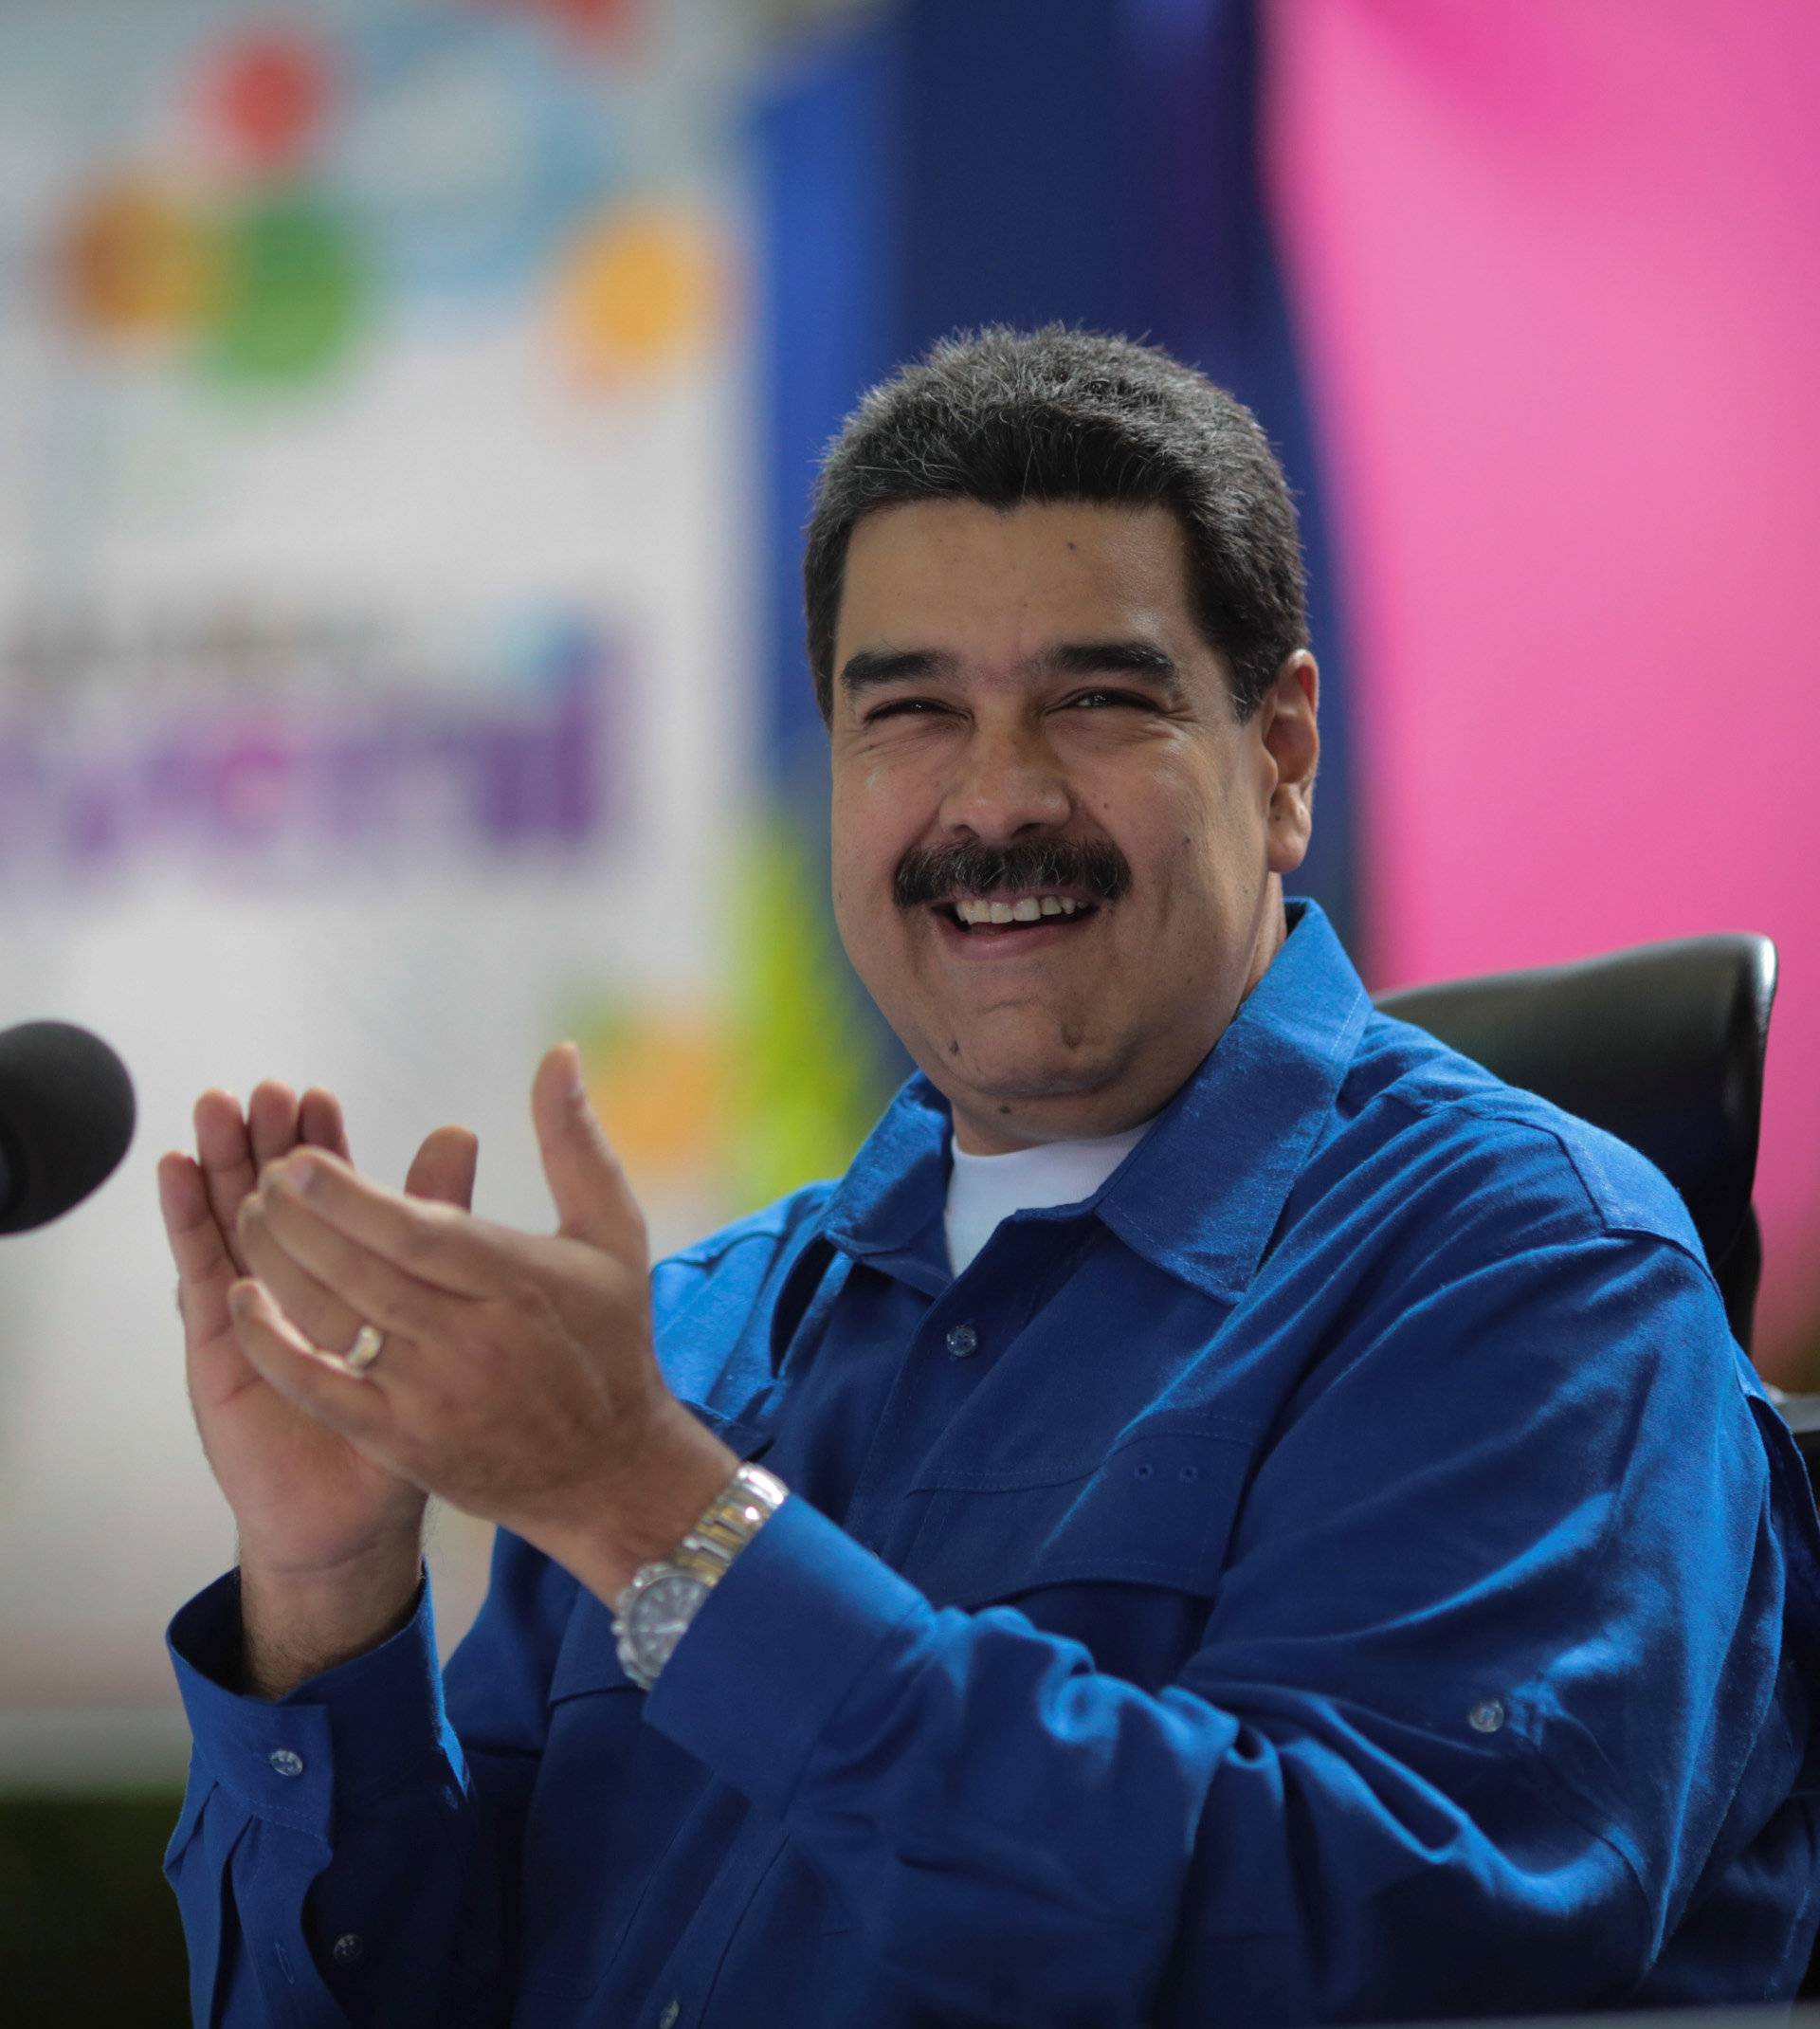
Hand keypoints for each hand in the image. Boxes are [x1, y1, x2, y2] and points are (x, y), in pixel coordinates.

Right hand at [159, 1079, 477, 1581]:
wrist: (356, 1513)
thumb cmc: (404, 1415)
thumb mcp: (437, 1319)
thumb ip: (443, 1226)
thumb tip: (460, 1133)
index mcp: (351, 1274)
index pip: (333, 1196)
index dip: (322, 1145)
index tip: (317, 1096)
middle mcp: (298, 1282)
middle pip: (274, 1196)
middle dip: (267, 1142)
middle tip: (265, 1091)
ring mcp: (254, 1310)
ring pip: (232, 1221)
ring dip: (221, 1164)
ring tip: (217, 1109)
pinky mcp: (219, 1346)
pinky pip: (201, 1275)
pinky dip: (188, 1223)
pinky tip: (177, 1175)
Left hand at [223, 1044, 736, 1599]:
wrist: (607, 1468)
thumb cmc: (609, 1337)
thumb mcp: (612, 1231)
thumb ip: (575, 1142)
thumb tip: (558, 1055)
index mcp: (519, 1283)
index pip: (419, 1233)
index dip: (349, 1197)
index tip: (299, 1159)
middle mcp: (472, 1341)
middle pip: (362, 1273)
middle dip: (298, 1221)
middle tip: (262, 1176)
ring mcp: (433, 1397)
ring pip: (334, 1323)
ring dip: (279, 1266)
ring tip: (249, 1216)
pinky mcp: (402, 1442)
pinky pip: (320, 1390)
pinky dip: (275, 1346)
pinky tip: (243, 1300)